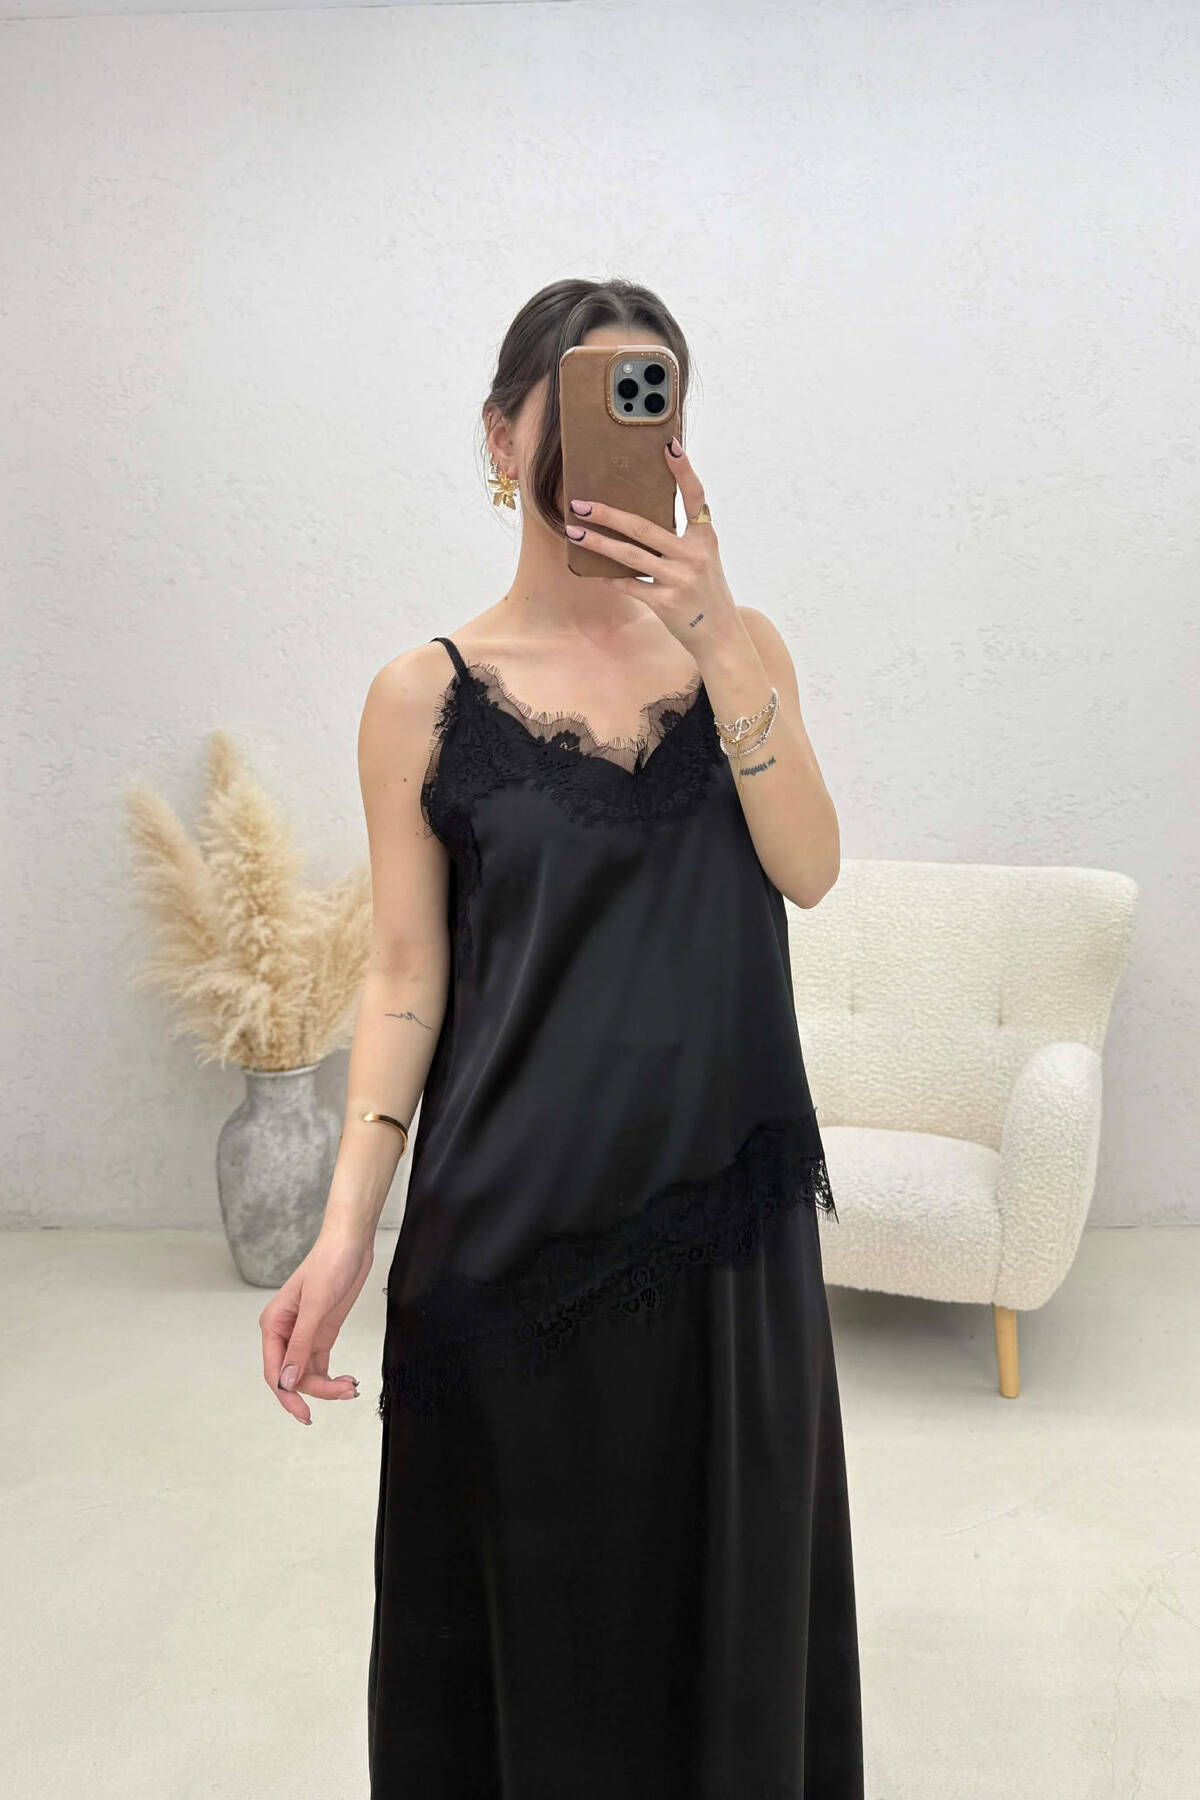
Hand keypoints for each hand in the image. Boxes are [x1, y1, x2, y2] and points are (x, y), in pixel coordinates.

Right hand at [258, 1227, 373, 1424]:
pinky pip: (320, 1364)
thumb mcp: (316, 1305)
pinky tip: (348, 1380)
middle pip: (292, 1376)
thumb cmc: (329, 1263)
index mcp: (273, 1325)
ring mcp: (304, 1334)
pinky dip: (332, 1377)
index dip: (287, 1395)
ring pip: (307, 1374)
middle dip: (316, 1390)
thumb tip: (287, 1380)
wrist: (351, 1243)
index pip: (274, 1371)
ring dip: (327, 1386)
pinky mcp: (322, 1332)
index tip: (304, 1413)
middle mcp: (285, 1332)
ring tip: (351, 1387)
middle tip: (343, 1393)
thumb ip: (300, 1344)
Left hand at [564, 437, 741, 655]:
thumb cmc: (706, 592)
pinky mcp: (666, 602)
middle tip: (580, 503)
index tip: (668, 445)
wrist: (721, 636)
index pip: (695, 497)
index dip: (683, 470)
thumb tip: (638, 519)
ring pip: (629, 555)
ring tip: (574, 531)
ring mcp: (679, 579)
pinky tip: (594, 572)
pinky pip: (629, 585)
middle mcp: (694, 555)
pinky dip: (610, 579)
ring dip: (597, 543)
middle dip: (608, 514)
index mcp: (705, 538)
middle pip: (643, 527)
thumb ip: (681, 538)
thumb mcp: (703, 559)